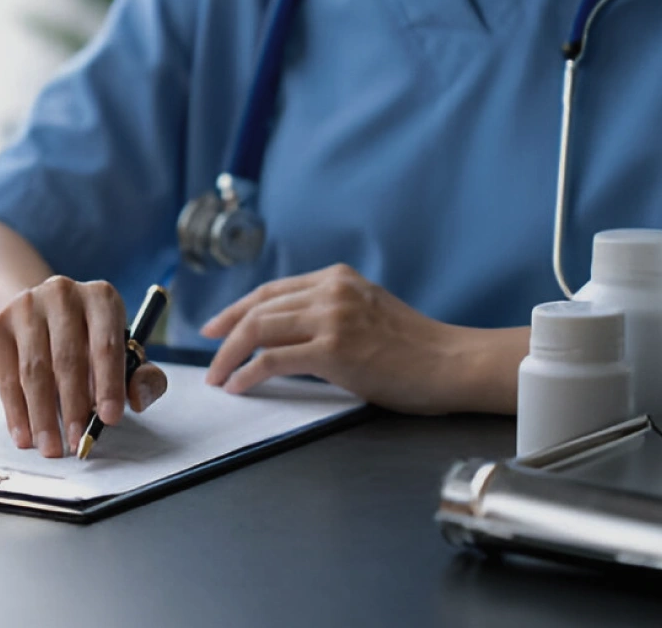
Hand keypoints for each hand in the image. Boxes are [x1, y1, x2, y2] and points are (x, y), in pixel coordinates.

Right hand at [0, 276, 167, 456]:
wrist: (39, 320)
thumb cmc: (90, 344)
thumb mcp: (124, 355)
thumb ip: (143, 378)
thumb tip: (137, 399)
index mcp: (101, 298)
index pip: (106, 345)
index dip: (109, 385)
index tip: (110, 420)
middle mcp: (62, 293)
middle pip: (67, 358)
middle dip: (73, 407)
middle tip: (78, 443)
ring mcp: (24, 307)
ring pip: (33, 370)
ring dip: (42, 416)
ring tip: (51, 448)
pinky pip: (6, 377)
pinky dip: (16, 412)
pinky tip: (24, 436)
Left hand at [201, 264, 465, 413]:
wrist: (453, 363)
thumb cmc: (415, 348)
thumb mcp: (365, 312)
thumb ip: (326, 313)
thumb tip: (281, 335)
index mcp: (336, 278)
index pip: (271, 290)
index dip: (236, 309)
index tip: (216, 326)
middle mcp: (331, 291)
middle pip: (258, 308)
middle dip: (224, 332)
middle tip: (208, 355)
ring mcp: (332, 318)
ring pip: (258, 329)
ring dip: (229, 355)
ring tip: (217, 376)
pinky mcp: (334, 349)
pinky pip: (273, 359)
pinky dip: (247, 372)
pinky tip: (238, 385)